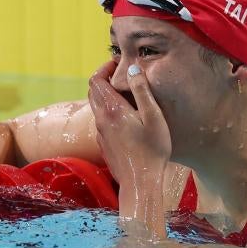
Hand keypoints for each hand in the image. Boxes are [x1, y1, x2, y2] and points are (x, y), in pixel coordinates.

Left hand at [88, 61, 170, 184]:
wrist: (141, 182)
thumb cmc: (152, 149)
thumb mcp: (153, 116)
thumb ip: (142, 91)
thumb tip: (132, 70)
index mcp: (112, 109)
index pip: (96, 80)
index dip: (105, 68)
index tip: (119, 64)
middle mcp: (102, 119)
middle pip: (93, 91)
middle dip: (104, 79)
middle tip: (122, 76)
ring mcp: (101, 133)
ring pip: (96, 107)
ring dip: (106, 96)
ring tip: (126, 95)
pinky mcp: (104, 144)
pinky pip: (102, 122)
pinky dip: (109, 112)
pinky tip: (126, 118)